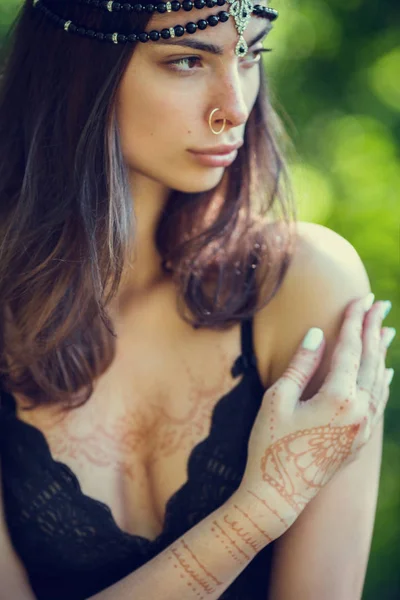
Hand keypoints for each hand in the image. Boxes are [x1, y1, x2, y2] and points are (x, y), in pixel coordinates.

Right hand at [235, 294, 393, 539]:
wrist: (278, 494)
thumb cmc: (270, 444)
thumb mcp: (278, 399)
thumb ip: (301, 363)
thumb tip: (318, 333)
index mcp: (338, 398)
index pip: (349, 349)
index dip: (354, 321)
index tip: (361, 298)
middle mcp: (359, 412)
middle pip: (370, 360)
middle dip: (374, 329)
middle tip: (381, 303)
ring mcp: (363, 428)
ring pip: (378, 381)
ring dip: (381, 352)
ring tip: (387, 330)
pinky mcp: (361, 441)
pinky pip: (378, 402)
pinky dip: (382, 382)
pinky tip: (386, 371)